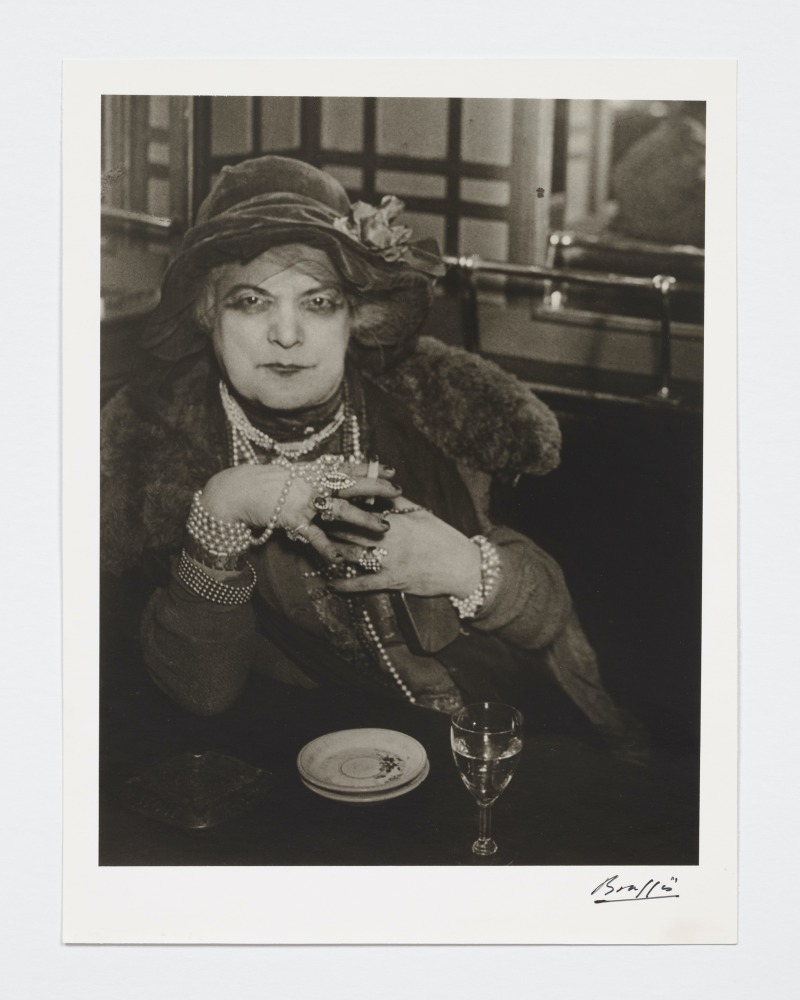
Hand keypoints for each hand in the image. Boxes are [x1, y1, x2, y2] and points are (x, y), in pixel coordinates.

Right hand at [200, 461, 400, 564]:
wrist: (235, 491)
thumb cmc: (261, 482)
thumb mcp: (289, 472)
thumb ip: (310, 475)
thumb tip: (328, 472)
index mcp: (312, 470)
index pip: (347, 466)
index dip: (369, 468)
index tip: (390, 469)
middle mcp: (312, 483)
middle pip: (351, 484)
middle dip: (376, 488)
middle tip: (398, 492)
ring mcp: (304, 501)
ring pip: (341, 511)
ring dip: (364, 520)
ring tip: (384, 528)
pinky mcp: (294, 520)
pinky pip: (316, 537)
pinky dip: (329, 549)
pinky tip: (342, 560)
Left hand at [328, 508, 481, 597]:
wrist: (461, 567)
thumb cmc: (443, 537)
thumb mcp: (421, 513)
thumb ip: (397, 502)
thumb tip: (378, 488)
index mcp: (394, 522)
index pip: (359, 511)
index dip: (339, 507)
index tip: (324, 502)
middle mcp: (387, 541)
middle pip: (349, 532)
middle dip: (329, 527)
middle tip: (314, 522)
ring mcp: (387, 563)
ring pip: (350, 556)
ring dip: (332, 552)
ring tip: (317, 547)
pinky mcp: (391, 582)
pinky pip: (362, 584)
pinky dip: (345, 585)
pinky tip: (331, 583)